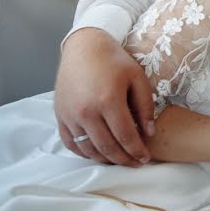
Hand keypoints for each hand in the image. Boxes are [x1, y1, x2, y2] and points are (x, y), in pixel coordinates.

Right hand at [54, 28, 154, 166]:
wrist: (84, 47)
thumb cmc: (114, 60)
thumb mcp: (137, 78)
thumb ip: (145, 106)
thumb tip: (149, 132)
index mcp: (108, 100)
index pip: (125, 136)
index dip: (137, 151)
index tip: (145, 158)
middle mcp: (86, 111)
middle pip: (107, 147)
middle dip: (124, 160)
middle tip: (135, 163)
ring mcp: (70, 115)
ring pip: (88, 149)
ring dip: (105, 159)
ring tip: (120, 160)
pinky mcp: (60, 116)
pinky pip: (71, 143)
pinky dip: (85, 152)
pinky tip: (99, 153)